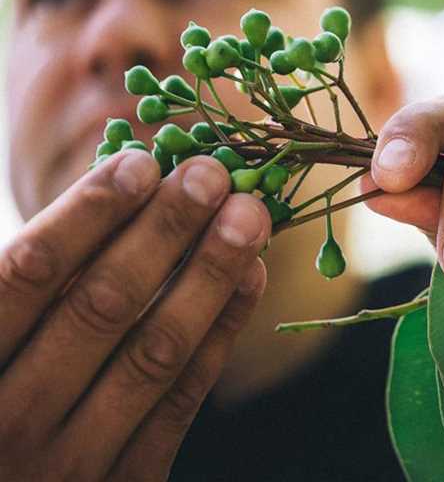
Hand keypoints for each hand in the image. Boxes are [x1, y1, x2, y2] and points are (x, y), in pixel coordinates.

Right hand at [0, 151, 269, 480]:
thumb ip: (24, 284)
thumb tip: (104, 191)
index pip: (28, 275)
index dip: (87, 213)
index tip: (140, 163)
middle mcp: (9, 420)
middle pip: (100, 306)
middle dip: (164, 231)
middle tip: (211, 174)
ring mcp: (71, 462)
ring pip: (154, 352)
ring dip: (209, 274)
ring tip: (247, 216)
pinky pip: (182, 399)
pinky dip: (219, 332)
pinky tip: (249, 277)